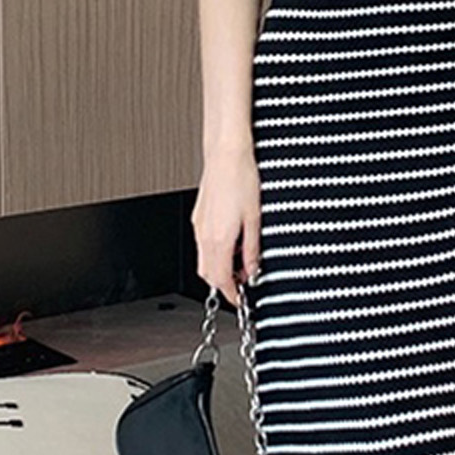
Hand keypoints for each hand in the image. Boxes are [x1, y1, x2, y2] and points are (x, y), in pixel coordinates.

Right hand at [193, 146, 263, 306]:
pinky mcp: (199, 217)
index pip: (221, 280)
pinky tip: (233, 242)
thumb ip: (252, 248)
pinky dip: (216, 252)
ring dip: (220, 268)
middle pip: (208, 274)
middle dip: (225, 284)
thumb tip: (252, 269)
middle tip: (244, 281)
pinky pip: (204, 244)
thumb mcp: (255, 218)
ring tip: (242, 261)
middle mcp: (204, 235)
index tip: (242, 301)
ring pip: (204, 260)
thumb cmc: (241, 178)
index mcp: (218, 239)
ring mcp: (199, 225)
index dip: (232, 295)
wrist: (226, 154)